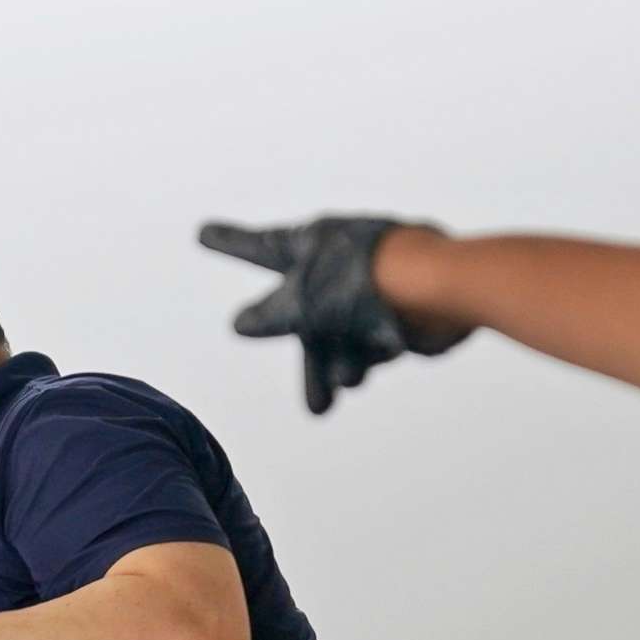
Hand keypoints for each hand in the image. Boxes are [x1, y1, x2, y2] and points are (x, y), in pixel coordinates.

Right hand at [199, 217, 470, 413]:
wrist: (436, 290)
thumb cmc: (361, 284)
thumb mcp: (301, 305)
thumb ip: (268, 316)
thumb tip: (239, 325)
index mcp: (309, 246)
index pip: (258, 247)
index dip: (229, 243)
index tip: (202, 232)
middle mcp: (336, 266)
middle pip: (305, 320)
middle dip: (310, 366)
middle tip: (315, 406)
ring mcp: (368, 288)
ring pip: (341, 340)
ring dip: (338, 369)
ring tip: (340, 389)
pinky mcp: (396, 311)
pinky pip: (371, 344)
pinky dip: (368, 357)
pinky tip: (370, 366)